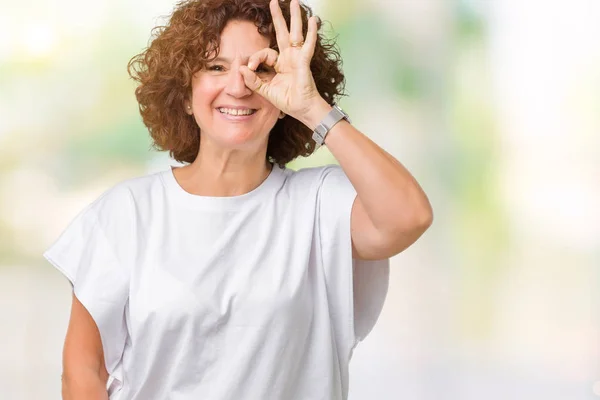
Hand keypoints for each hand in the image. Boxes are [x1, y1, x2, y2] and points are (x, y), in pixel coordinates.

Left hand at [239, 0, 323, 122]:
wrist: (302, 109)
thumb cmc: (287, 101)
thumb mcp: (265, 91)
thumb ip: (253, 80)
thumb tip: (241, 68)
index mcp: (278, 65)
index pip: (264, 53)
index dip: (255, 58)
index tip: (250, 68)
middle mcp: (288, 58)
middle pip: (281, 33)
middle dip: (278, 18)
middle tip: (273, 2)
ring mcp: (297, 58)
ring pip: (295, 33)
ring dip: (295, 17)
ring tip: (294, 2)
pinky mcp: (304, 61)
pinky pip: (308, 44)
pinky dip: (311, 32)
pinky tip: (313, 20)